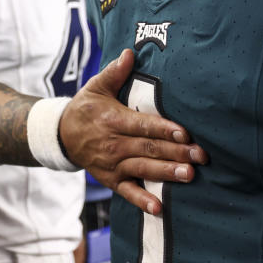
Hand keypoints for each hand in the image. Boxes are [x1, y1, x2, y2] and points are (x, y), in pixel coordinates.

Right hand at [59, 48, 207, 214]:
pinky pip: (128, 193)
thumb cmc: (86, 107)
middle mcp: (114, 144)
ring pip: (143, 170)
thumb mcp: (96, 86)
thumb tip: (130, 53)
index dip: (164, 130)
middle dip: (176, 153)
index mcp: (113, 120)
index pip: (143, 126)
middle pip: (149, 149)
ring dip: (167, 174)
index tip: (185, 133)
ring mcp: (113, 164)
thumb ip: (115, 72)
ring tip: (189, 176)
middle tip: (200, 156)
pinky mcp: (111, 180)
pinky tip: (159, 209)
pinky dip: (142, 201)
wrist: (61, 135)